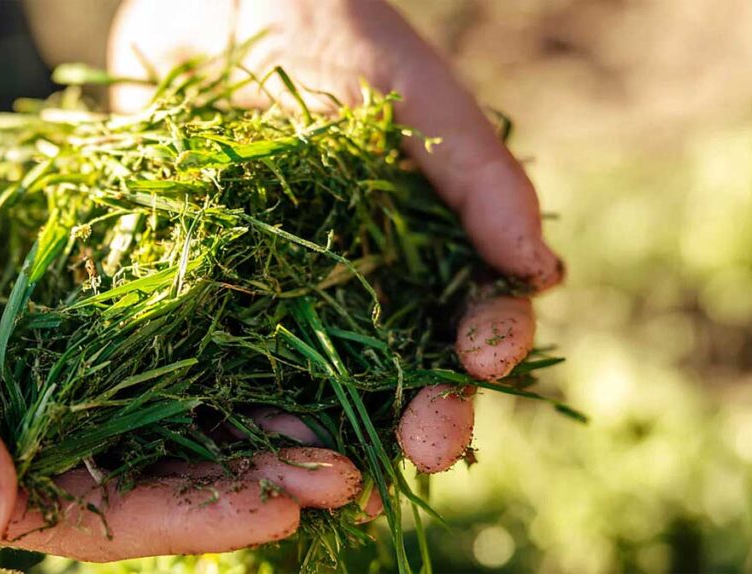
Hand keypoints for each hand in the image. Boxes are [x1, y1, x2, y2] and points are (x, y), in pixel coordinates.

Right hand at [0, 90, 363, 559]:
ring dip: (228, 421)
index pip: (80, 519)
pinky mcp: (28, 330)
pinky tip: (253, 347)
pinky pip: (121, 354)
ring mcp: (11, 385)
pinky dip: (187, 356)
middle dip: (236, 479)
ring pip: (138, 421)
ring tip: (324, 418)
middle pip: (130, 477)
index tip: (284, 511)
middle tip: (345, 471)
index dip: (185, 519)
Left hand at [110, 0, 563, 473]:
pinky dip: (243, 410)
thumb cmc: (323, 26)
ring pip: (321, 385)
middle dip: (425, 410)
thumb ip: (479, 176)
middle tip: (428, 450)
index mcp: (420, 238)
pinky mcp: (211, 297)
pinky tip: (249, 442)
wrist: (206, 1)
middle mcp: (360, 279)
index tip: (487, 361)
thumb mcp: (411, 91)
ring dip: (338, 434)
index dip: (486, 339)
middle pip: (403, 365)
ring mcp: (284, 293)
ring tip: (341, 476)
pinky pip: (230, 365)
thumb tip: (544, 273)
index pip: (469, 307)